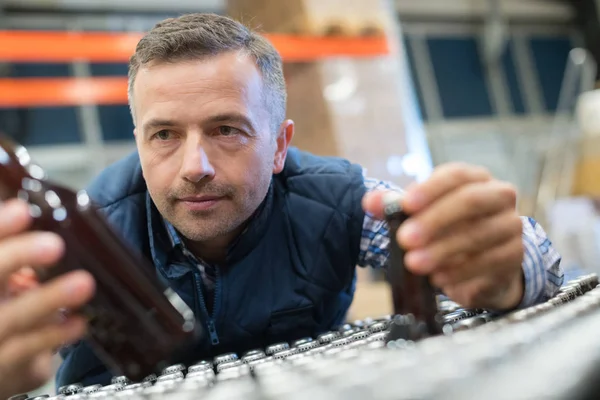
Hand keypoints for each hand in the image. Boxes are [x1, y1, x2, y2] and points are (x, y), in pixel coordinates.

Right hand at [0, 199, 95, 398]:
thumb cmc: (5, 310)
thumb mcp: (6, 274)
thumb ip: (13, 246)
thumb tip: (34, 209)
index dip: (0, 227)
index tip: (22, 210)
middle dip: (17, 257)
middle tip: (54, 245)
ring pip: (9, 320)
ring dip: (46, 300)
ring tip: (84, 283)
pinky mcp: (2, 370)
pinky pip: (26, 354)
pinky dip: (53, 336)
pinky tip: (78, 322)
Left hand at [363, 163, 524, 309]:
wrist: (480, 266)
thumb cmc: (447, 230)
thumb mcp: (419, 216)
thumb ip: (394, 206)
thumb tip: (369, 202)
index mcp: (474, 179)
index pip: (456, 175)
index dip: (431, 188)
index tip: (406, 204)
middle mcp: (498, 197)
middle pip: (471, 201)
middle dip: (435, 220)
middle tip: (405, 239)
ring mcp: (510, 226)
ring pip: (479, 235)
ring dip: (443, 250)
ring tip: (414, 264)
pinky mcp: (514, 257)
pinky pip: (489, 262)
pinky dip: (460, 271)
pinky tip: (438, 278)